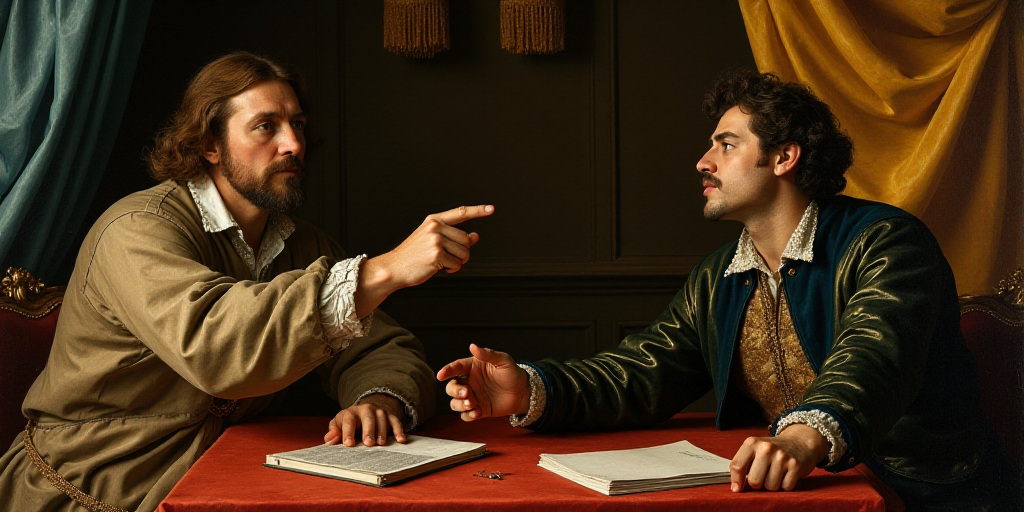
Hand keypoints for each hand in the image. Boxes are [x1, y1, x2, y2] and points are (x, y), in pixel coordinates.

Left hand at [323, 394, 406, 446]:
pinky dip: (398, 430)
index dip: (348, 432)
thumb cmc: (350, 422)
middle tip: (369, 443)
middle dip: (368, 430)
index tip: (348, 444)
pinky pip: (395, 421)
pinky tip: (400, 440)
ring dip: (382, 431)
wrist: (367, 410)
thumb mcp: (339, 424)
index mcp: (350, 412)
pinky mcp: (390, 415)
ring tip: (381, 444)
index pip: (348, 420)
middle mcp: (365, 409)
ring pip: (382, 419)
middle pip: (368, 418)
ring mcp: (379, 411)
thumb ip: (333, 432)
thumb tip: (330, 440)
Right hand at [355, 205, 493, 315]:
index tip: (490, 208)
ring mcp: (436, 240)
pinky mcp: (437, 255)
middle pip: (466, 240)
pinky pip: (457, 265)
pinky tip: (438, 268)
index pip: (461, 212)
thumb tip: (475, 236)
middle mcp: (435, 228)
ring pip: (464, 253)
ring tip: (441, 262)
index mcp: (434, 221)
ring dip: (457, 262)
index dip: (478, 210)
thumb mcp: (431, 240)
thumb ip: (453, 236)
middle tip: (447, 257)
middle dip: (462, 252)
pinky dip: (451, 270)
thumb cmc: (412, 255)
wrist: (393, 268)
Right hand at [436, 344, 530, 420]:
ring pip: (455, 402)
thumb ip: (488, 354)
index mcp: (473, 367)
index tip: (441, 375)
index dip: (447, 370)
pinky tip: (477, 413)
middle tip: (467, 393)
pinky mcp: (478, 410)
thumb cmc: (513, 373)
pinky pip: (465, 415)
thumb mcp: (503, 361)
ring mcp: (473, 397)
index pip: (456, 367)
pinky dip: (468, 415)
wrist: (523, 392)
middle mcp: (470, 382)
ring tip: (473, 404)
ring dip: (460, 404)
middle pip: (451, 387)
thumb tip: (473, 346)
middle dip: (455, 391)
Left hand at [729, 423, 828, 491]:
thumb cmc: (773, 450)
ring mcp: (782, 457)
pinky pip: (785, 487)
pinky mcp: (795, 465)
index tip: (736, 488)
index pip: (737, 465)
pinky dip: (785, 484)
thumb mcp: (755, 449)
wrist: (799, 442)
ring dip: (773, 484)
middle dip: (758, 483)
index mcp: (752, 443)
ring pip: (770, 486)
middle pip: (754, 481)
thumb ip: (743, 464)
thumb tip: (736, 487)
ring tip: (776, 473)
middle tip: (764, 475)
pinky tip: (787, 474)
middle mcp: (766, 448)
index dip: (736, 480)